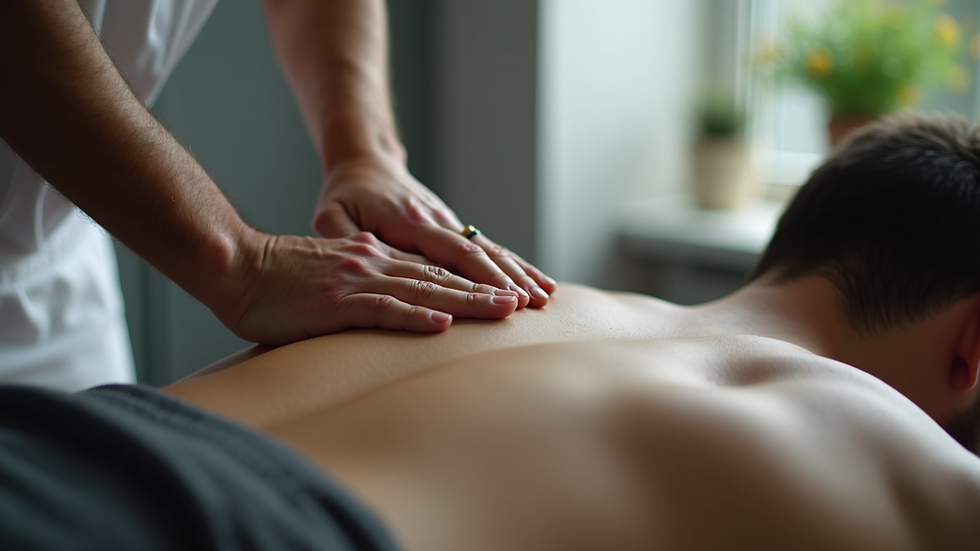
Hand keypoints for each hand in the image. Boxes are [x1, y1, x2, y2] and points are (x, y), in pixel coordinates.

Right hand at [214, 230, 520, 344]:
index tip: (506, 295)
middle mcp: (373, 264)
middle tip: (524, 302)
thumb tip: (389, 305)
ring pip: (423, 290)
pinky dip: (414, 316)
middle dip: (484, 291)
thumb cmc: (278, 280)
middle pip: (439, 278)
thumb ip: (362, 287)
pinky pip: (382, 308)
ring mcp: (356, 280)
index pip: (433, 272)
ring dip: (466, 301)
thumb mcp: (330, 278)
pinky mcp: (335, 302)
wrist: (236, 266)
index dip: (473, 282)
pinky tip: (441, 323)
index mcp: (374, 259)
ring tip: (502, 309)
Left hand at [313, 158, 556, 307]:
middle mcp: (438, 219)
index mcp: (409, 220)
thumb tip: (352, 260)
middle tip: (533, 303)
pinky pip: (489, 247)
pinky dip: (515, 265)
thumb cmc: (346, 194)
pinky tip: (538, 282)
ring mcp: (450, 222)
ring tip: (547, 297)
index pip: (449, 250)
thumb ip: (340, 238)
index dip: (478, 274)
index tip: (501, 294)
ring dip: (520, 272)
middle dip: (508, 277)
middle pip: (479, 250)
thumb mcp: (330, 214)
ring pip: (491, 248)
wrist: (367, 162)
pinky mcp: (455, 228)